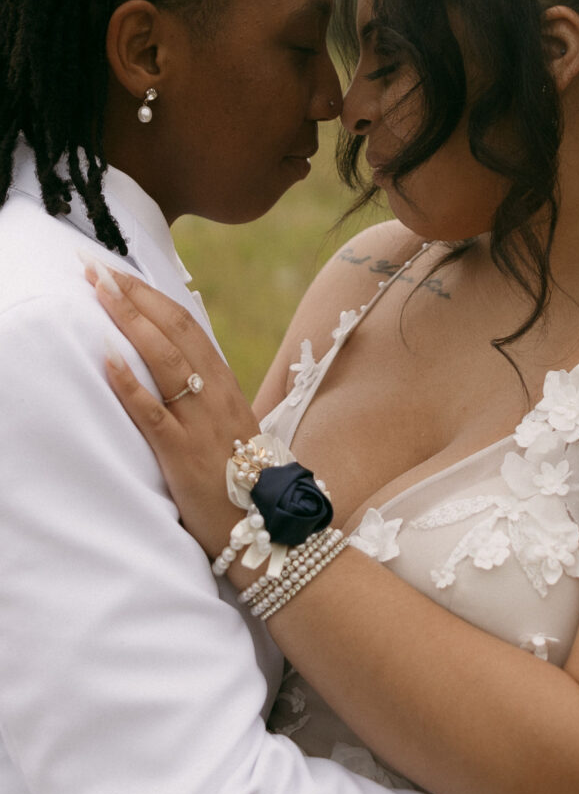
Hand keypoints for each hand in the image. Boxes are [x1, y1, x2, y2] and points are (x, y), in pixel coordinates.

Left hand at [84, 261, 259, 558]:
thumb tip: (174, 368)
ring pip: (165, 360)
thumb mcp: (228, 425)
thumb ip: (205, 395)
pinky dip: (129, 382)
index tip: (121, 274)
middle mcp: (215, 394)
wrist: (266, 525)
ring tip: (99, 293)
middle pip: (173, 331)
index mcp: (225, 384)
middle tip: (97, 268)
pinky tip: (107, 358)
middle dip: (133, 296)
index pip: (186, 325)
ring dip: (129, 321)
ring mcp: (201, 422)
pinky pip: (153, 412)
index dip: (151, 296)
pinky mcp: (183, 453)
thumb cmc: (243, 477)